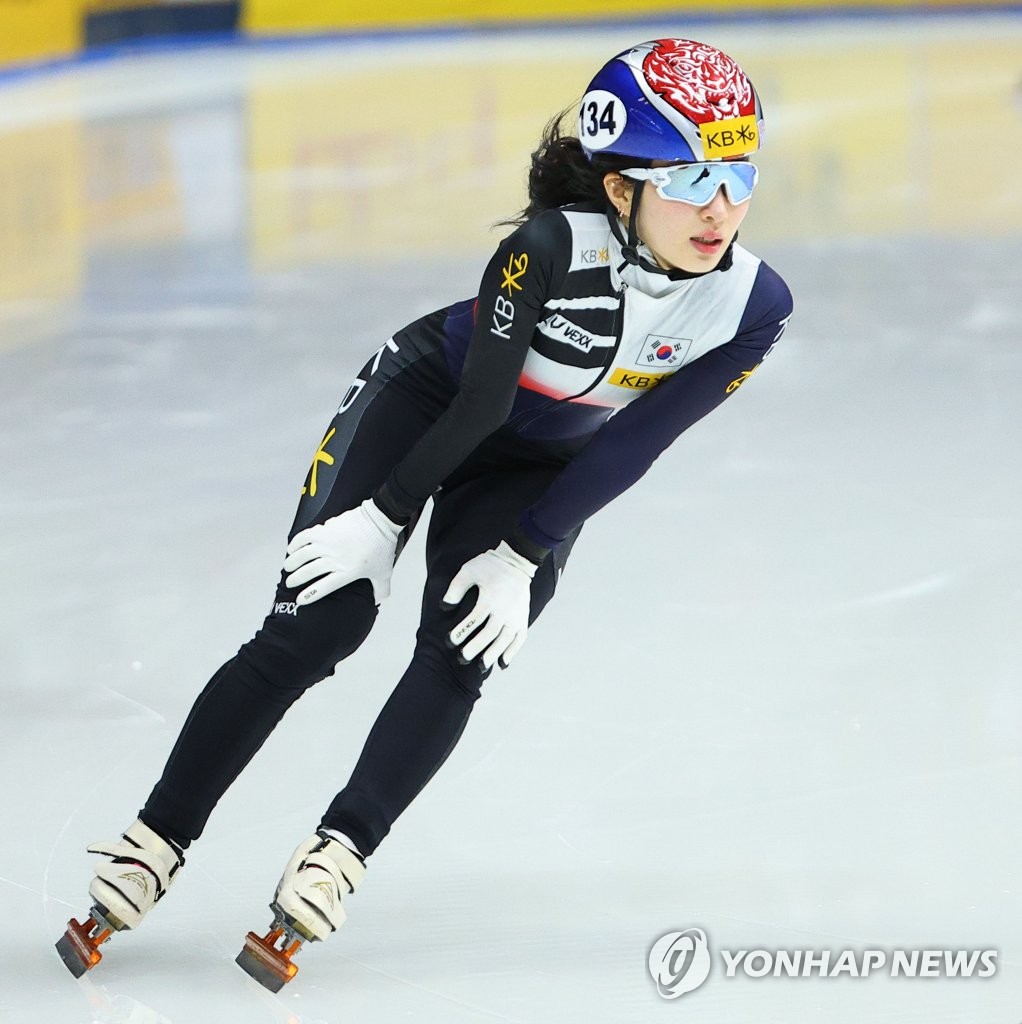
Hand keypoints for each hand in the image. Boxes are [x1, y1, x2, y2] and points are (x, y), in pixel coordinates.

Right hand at [284, 498, 401, 605]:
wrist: (380, 520)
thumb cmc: (383, 546)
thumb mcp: (384, 572)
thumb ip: (381, 588)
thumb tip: (378, 600)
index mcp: (348, 572)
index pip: (324, 587)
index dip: (310, 595)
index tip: (300, 600)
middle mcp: (336, 559)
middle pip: (308, 572)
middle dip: (296, 579)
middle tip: (290, 582)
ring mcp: (329, 543)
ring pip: (303, 555)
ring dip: (292, 562)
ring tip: (288, 567)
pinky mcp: (325, 529)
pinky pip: (305, 537)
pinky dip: (295, 544)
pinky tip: (291, 549)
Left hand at [443, 541, 537, 669]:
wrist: (517, 561)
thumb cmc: (489, 566)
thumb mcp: (469, 571)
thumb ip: (455, 588)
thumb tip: (444, 607)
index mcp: (491, 597)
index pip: (474, 619)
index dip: (461, 632)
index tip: (449, 641)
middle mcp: (505, 608)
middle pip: (490, 633)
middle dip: (476, 648)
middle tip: (462, 659)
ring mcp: (516, 615)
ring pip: (506, 639)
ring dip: (493, 654)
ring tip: (481, 667)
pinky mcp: (523, 618)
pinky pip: (520, 638)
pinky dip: (512, 652)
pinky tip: (502, 664)